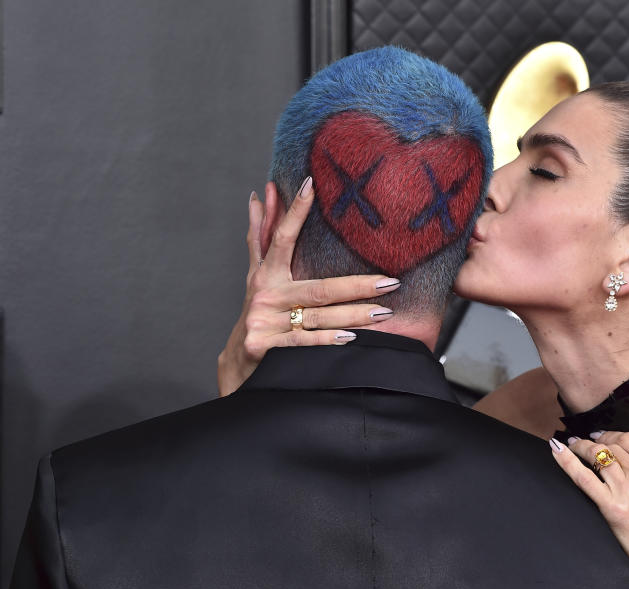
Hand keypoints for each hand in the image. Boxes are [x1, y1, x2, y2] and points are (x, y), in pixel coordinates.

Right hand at [217, 177, 399, 395]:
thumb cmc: (258, 310)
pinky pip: (304, 341)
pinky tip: (352, 337)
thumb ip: (260, 235)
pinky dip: (328, 340)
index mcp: (265, 274)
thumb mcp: (256, 274)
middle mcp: (265, 294)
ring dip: (354, 314)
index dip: (295, 211)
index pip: (283, 237)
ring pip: (318, 316)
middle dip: (358, 285)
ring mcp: (264, 321)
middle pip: (319, 288)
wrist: (238, 362)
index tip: (311, 185)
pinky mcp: (265, 346)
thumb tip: (259, 195)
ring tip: (384, 312)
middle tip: (391, 282)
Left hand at [550, 431, 628, 588]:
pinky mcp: (612, 507)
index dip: (611, 434)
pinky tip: (557, 451)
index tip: (601, 436)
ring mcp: (627, 489)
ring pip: (596, 455)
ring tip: (571, 445)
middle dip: (593, 441)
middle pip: (611, 446)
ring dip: (579, 447)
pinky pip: (583, 477)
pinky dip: (566, 461)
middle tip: (582, 441)